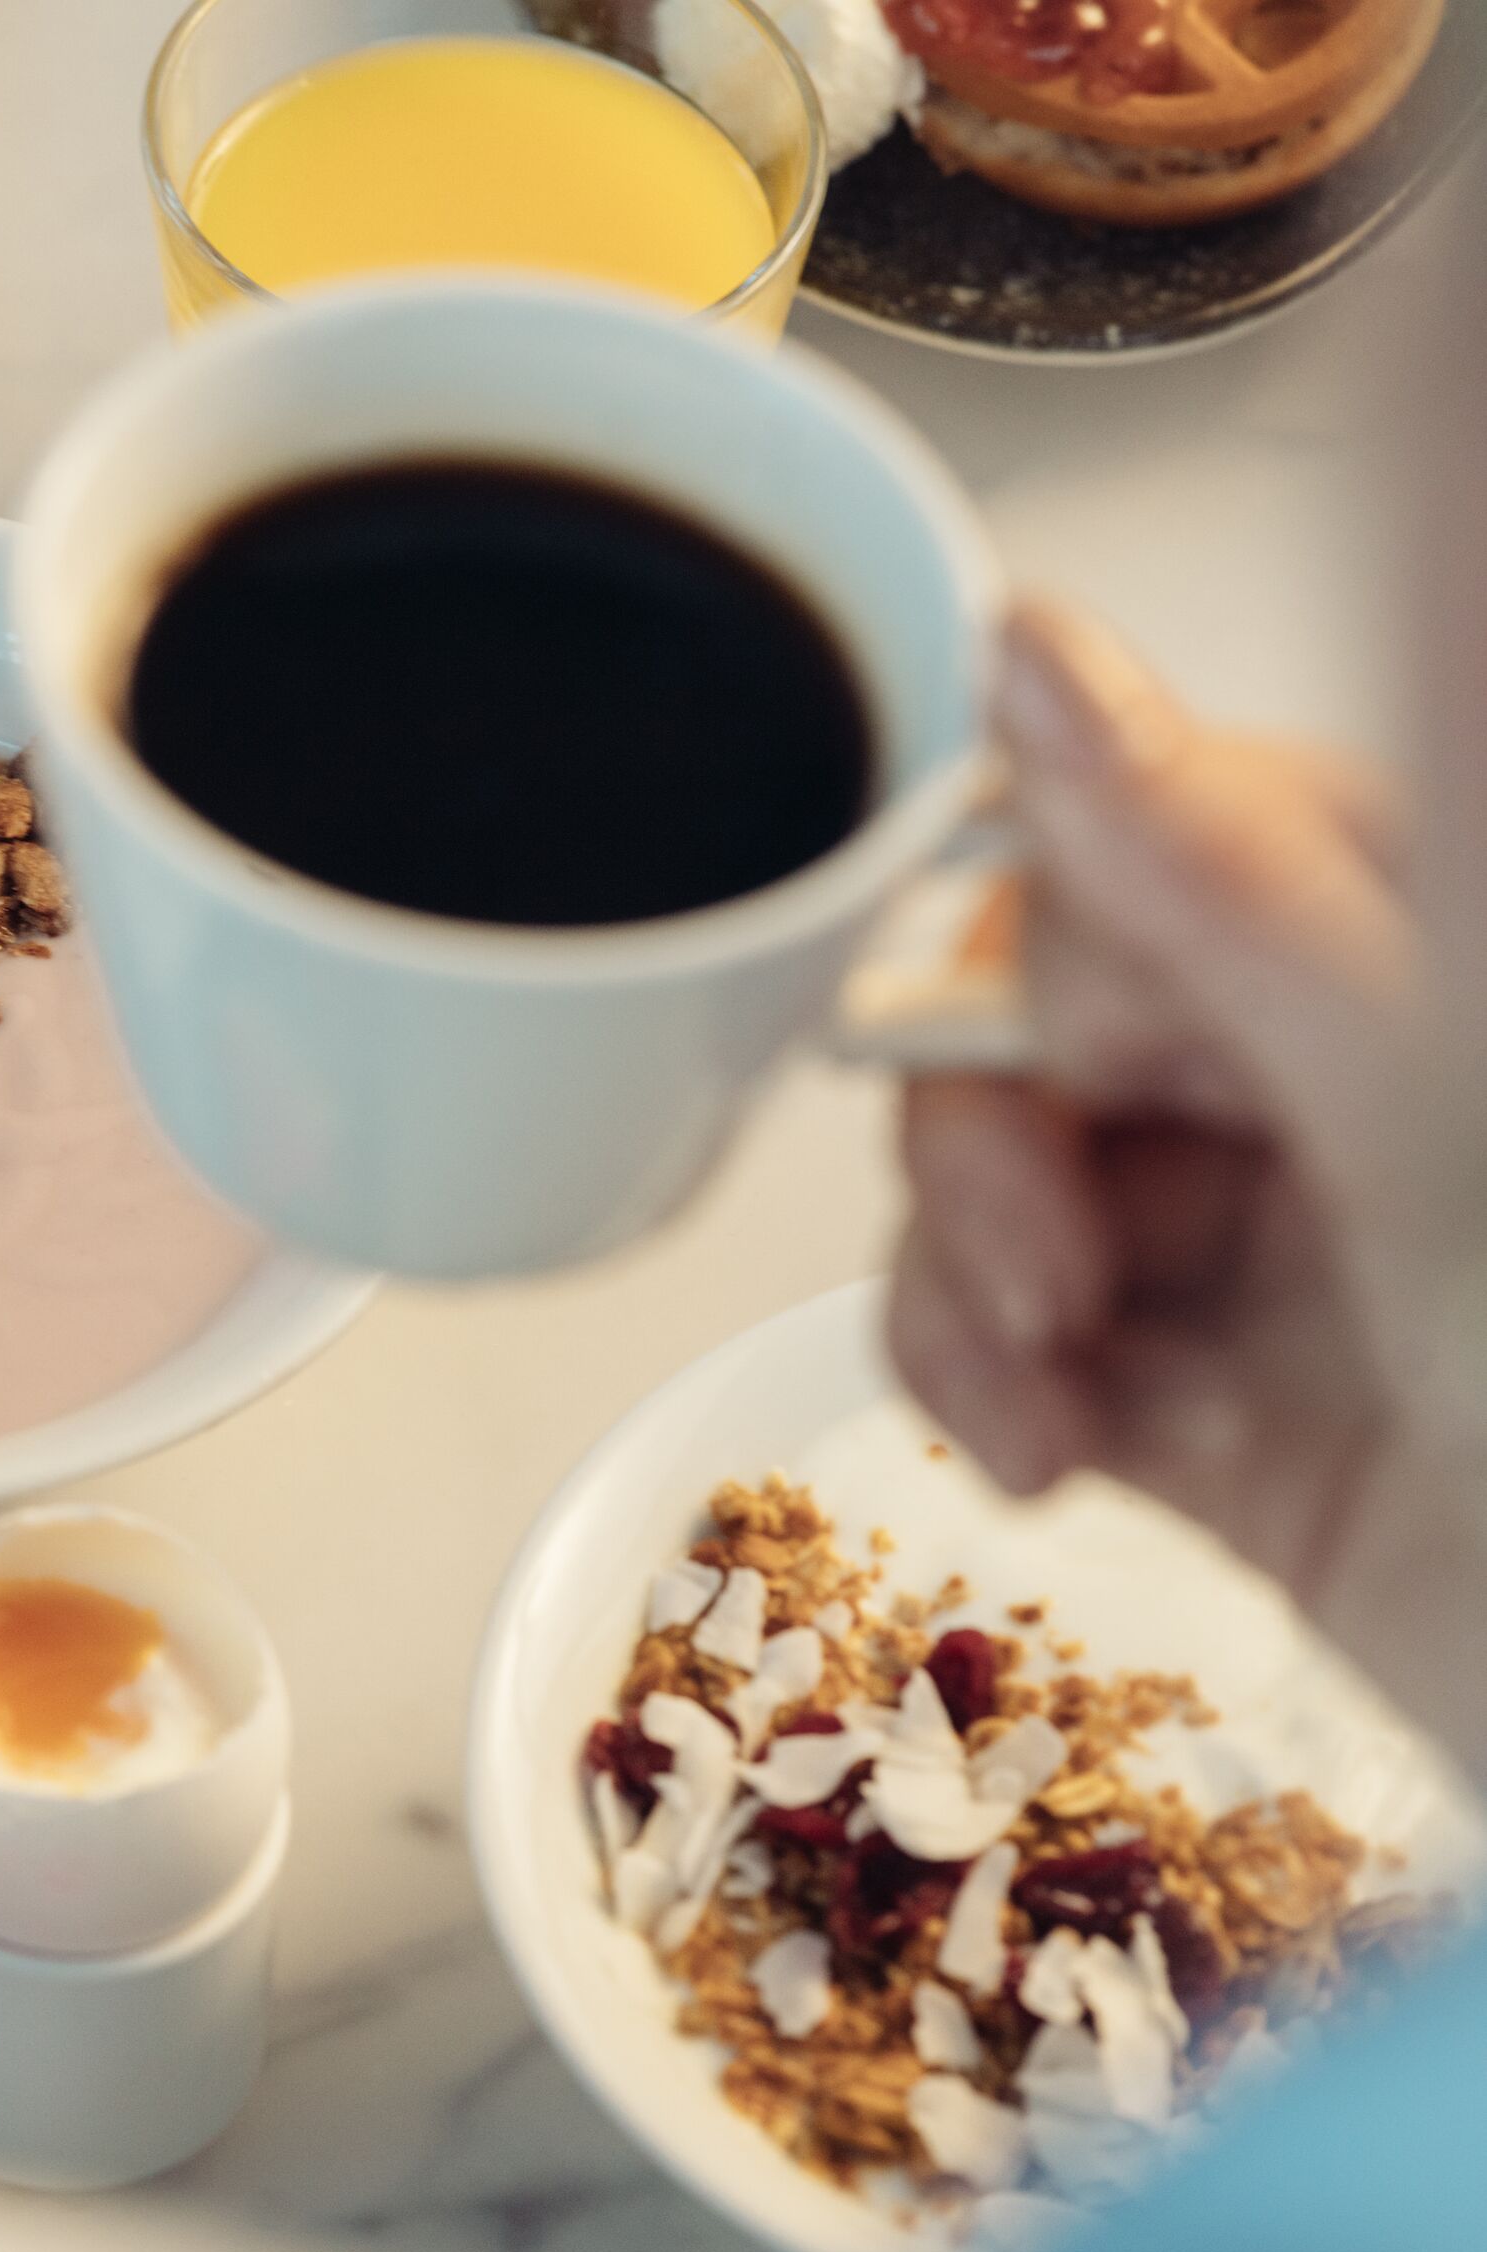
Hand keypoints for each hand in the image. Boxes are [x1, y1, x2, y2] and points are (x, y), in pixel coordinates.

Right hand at [891, 602, 1486, 1751]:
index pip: (1161, 826)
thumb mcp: (1419, 1113)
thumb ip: (1225, 878)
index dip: (1056, 934)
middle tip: (1059, 1252)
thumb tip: (1042, 658)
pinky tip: (1069, 1452)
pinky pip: (1001, 1338)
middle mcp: (1349, 1078)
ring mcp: (1277, 1242)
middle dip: (998, 1138)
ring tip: (1051, 1382)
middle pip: (1042, 1009)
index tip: (1046, 1039)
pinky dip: (984, 1391)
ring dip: (974, 1286)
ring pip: (997, 1179)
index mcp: (1416, 947)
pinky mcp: (1202, 1396)